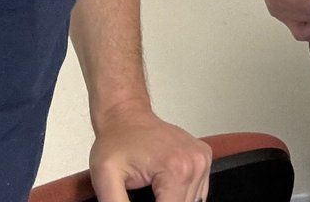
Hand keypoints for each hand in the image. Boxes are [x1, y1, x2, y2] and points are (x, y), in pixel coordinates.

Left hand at [88, 102, 211, 201]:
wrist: (124, 114)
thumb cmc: (115, 140)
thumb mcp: (106, 178)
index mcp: (177, 169)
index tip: (137, 199)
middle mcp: (195, 163)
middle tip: (141, 194)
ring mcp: (202, 160)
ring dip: (171, 200)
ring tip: (150, 190)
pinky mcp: (203, 158)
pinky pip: (196, 193)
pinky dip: (179, 196)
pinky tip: (162, 187)